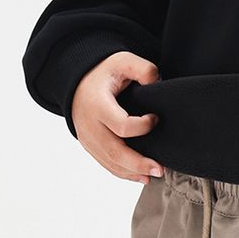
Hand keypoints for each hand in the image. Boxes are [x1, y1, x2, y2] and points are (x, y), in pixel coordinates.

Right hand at [71, 51, 164, 184]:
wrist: (78, 80)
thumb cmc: (103, 71)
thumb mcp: (122, 60)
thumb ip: (143, 68)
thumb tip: (158, 82)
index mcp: (97, 104)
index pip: (121, 125)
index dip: (142, 126)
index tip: (156, 118)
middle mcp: (88, 125)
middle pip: (114, 151)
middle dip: (138, 163)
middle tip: (160, 168)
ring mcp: (87, 138)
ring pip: (109, 162)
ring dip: (132, 172)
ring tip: (154, 175)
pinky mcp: (89, 145)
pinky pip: (105, 163)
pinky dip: (122, 172)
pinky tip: (140, 177)